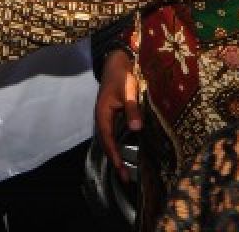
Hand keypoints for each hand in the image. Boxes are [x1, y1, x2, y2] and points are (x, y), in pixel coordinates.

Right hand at [95, 50, 140, 180]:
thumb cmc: (122, 74)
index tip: (120, 168)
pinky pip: (113, 134)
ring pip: (109, 139)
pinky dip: (118, 145)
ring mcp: (106, 116)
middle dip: (115, 160)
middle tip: (125, 179)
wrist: (115, 60)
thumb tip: (136, 129)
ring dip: (116, 155)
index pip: (107, 138)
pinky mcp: (112, 115)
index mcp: (103, 113)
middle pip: (107, 143)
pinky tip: (126, 152)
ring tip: (126, 171)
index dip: (114, 154)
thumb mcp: (128, 90)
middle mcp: (102, 117)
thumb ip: (132, 108)